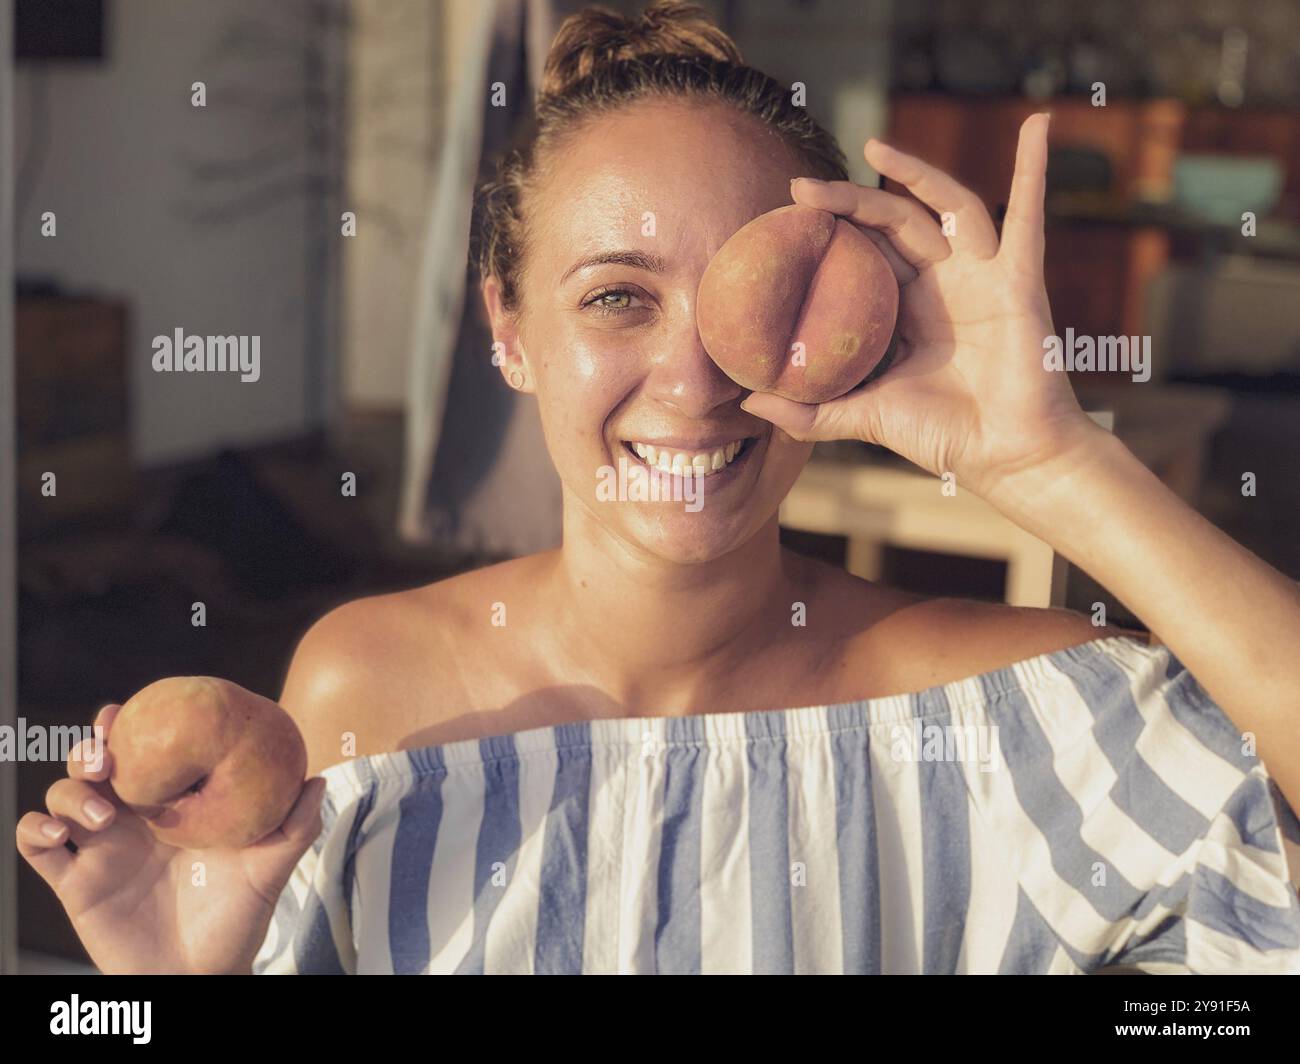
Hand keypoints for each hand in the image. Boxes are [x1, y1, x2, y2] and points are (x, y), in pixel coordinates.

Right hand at [16, 701, 325, 973]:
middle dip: (90, 750)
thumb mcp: (270, 869)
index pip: (145, 754)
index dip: (130, 728)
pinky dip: (36, 829)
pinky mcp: (76, 883)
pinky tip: (59, 833)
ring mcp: (101, 849)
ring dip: (71, 794)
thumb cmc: (237, 919)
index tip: (127, 711)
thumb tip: (318, 780)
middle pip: (94, 767)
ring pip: (63, 798)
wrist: (202, 976)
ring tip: (102, 815)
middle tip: (105, 756)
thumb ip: (295, 827)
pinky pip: (37, 846)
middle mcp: (133, 819)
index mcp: (173, 806)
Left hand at [742, 113, 1099, 501]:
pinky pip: (1029, 215)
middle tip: (799, 190)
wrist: (1006, 457)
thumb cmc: (943, 436)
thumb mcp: (863, 417)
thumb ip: (809, 411)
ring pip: (946, 206)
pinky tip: (1036, 125)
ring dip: (914, 172)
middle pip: (893, 223)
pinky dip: (1035, 168)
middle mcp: (944, 284)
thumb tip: (746, 403)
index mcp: (908, 310)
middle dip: (848, 201)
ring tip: (872, 148)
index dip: (830, 232)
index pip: (863, 254)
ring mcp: (983, 276)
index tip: (783, 219)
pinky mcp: (1019, 279)